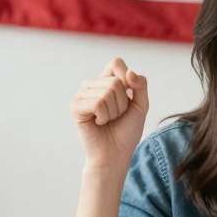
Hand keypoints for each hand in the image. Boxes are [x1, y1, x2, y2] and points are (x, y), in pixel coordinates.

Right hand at [69, 58, 148, 174]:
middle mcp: (92, 85)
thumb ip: (140, 85)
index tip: (129, 97)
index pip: (116, 63)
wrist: (116, 154)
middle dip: (123, 103)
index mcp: (106, 81)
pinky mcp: (75, 107)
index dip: (127, 78)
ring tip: (108, 120)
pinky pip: (97, 103)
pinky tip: (98, 123)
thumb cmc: (127, 130)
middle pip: (115, 81)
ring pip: (107, 92)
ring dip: (114, 111)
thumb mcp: (141, 104)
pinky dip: (104, 116)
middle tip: (117, 116)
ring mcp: (82, 95)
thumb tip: (129, 72)